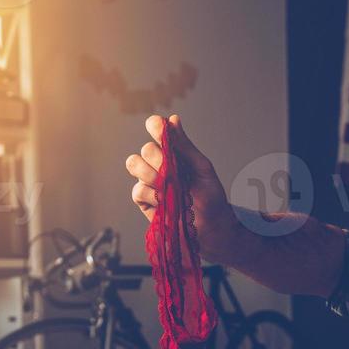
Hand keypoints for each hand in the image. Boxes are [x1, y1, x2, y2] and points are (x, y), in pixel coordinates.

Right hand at [126, 114, 243, 263]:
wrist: (213, 228)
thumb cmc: (212, 198)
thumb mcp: (203, 169)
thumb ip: (186, 146)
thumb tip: (173, 119)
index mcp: (174, 152)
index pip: (157, 131)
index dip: (154, 127)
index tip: (157, 127)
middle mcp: (159, 164)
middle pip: (145, 149)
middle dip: (158, 158)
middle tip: (174, 171)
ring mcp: (150, 182)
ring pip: (135, 165)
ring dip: (151, 173)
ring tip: (168, 186)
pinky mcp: (145, 202)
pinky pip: (138, 190)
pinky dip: (152, 194)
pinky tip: (164, 201)